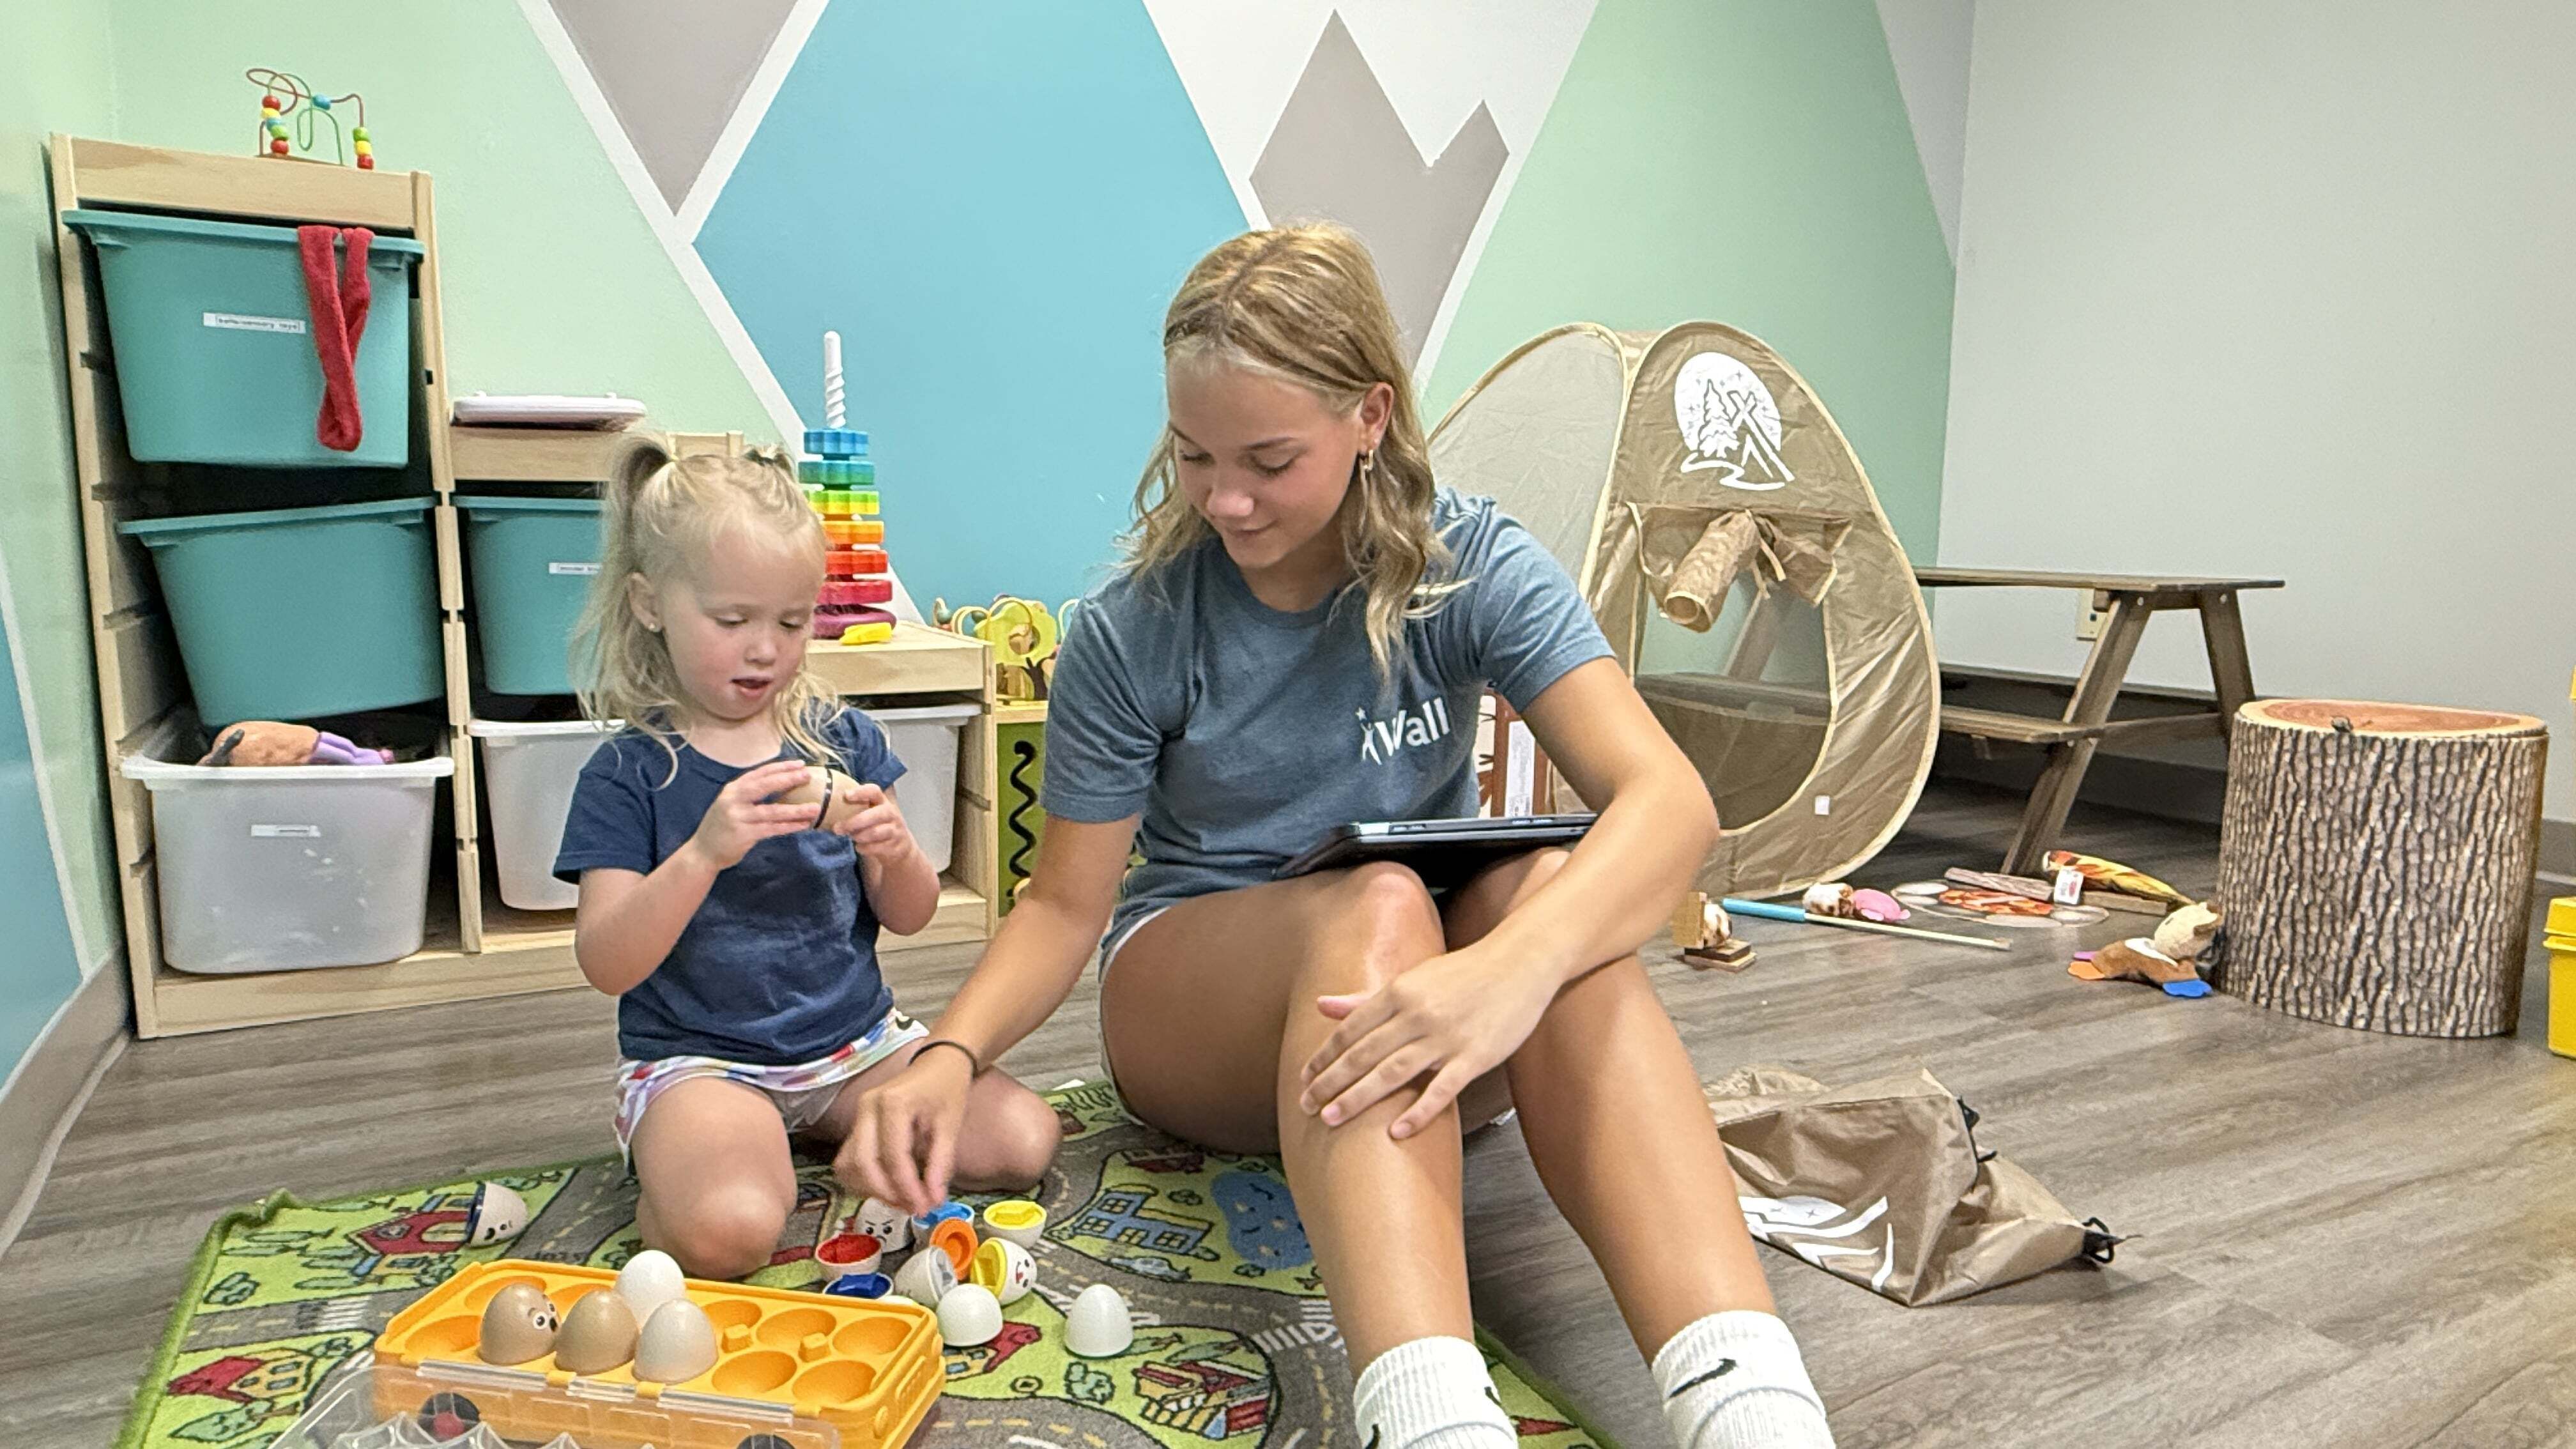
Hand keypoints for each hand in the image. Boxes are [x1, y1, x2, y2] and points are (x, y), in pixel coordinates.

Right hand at [684, 760, 821, 870]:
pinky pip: (771, 829)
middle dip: (788, 779)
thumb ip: (749, 794)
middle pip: (765, 785)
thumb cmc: (721, 826)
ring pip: (772, 810)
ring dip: (796, 809)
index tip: (799, 764)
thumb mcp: (730, 804)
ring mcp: (738, 817)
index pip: (759, 773)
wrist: (703, 851)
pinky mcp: (743, 835)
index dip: (780, 767)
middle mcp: (734, 800)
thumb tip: (779, 784)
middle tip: (807, 776)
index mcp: (732, 789)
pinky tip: (803, 825)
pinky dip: (789, 826)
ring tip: (815, 807)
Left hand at [834, 783, 916, 863]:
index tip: (846, 795)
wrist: (901, 847)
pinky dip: (865, 848)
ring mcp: (895, 830)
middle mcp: (891, 814)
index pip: (874, 791)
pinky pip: (877, 848)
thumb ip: (856, 810)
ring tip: (851, 837)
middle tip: (837, 828)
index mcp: (883, 802)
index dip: (861, 792)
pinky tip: (860, 847)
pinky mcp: (895, 846)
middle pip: (875, 814)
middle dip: (854, 821)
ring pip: (875, 832)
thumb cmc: (879, 826)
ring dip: (859, 836)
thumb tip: (827, 810)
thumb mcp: (872, 814)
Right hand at [837, 1048, 973, 1214]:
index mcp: (893, 1103)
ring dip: (871, 1190)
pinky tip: (888, 1187)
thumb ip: (941, 1165)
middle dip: (886, 1193)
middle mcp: (867, 1108)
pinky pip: (848, 1160)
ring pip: (848, 1165)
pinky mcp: (856, 1125)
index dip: (906, 1187)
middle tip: (913, 1207)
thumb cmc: (947, 1090)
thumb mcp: (951, 1126)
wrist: (937, 1064)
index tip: (924, 1207)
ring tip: (902, 1199)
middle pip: (862, 1163)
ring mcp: (857, 1116)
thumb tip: (933, 1201)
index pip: (892, 1156)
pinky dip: (863, 1180)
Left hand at [1297, 943, 1556, 1138]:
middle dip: (1331, 1082)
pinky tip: (1396, 1131)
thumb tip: (1321, 1006)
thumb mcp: (1411, 980)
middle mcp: (1417, 1014)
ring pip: (1393, 1072)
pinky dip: (1418, 1111)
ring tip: (1331, 1119)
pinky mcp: (1475, 1056)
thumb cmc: (1462, 974)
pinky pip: (1442, 1089)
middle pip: (1364, 1053)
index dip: (1324, 1056)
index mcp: (1399, 993)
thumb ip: (1365, 999)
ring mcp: (1446, 1037)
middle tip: (1306, 1107)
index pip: (1351, 1029)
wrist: (1519, 964)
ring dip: (1359, 1097)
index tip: (1303, 1079)